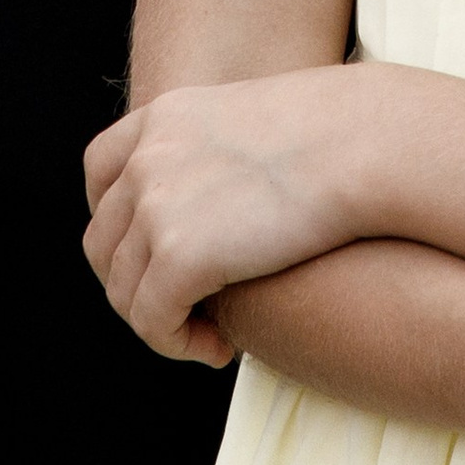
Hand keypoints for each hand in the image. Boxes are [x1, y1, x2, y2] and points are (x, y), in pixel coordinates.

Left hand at [86, 70, 367, 362]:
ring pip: (124, 292)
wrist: (364, 144)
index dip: (115, 223)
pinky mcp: (179, 256)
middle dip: (136, 284)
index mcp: (164, 115)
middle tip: (185, 309)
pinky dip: (178, 343)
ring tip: (208, 334)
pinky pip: (152, 322)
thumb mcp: (252, 124)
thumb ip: (213, 155)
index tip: (150, 254)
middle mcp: (148, 157)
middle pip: (104, 242)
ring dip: (160, 322)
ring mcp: (156, 205)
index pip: (100, 173)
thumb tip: (209, 210)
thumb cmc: (338, 136)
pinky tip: (220, 348)